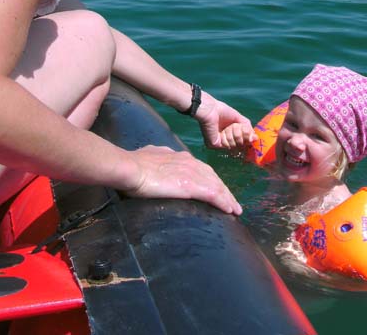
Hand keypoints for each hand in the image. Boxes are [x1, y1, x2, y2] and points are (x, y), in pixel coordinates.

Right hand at [123, 144, 241, 214]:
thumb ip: (161, 159)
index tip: (217, 189)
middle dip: (224, 190)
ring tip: (235, 209)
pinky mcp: (191, 186)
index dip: (212, 180)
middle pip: (213, 177)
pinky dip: (223, 202)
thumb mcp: (152, 155)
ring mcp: (192, 174)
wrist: (131, 168)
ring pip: (217, 186)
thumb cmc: (135, 164)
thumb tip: (160, 161)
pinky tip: (230, 210)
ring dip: (228, 198)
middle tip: (232, 203)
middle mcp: (190, 162)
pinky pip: (213, 195)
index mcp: (181, 156)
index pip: (202, 169)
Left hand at [195, 92, 256, 149]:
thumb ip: (248, 129)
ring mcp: (220, 144)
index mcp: (231, 134)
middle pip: (241, 145)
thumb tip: (255, 139)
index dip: (248, 139)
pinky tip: (223, 131)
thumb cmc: (223, 111)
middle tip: (234, 125)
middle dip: (240, 134)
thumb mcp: (240, 119)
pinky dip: (228, 137)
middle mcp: (226, 140)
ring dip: (233, 134)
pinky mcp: (214, 145)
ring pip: (234, 146)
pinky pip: (227, 146)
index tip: (250, 136)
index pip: (244, 142)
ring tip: (227, 127)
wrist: (211, 109)